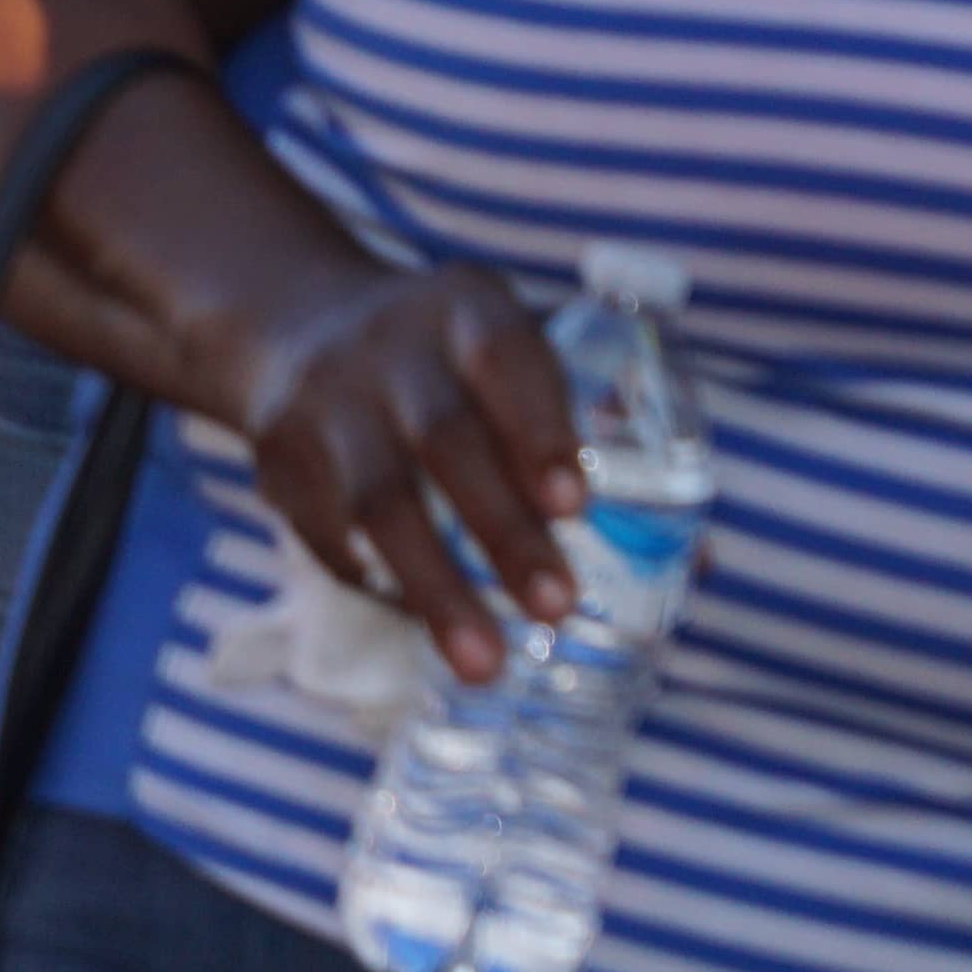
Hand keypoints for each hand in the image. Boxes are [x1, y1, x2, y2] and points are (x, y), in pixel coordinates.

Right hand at [223, 257, 589, 687]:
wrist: (294, 326)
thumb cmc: (449, 364)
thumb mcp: (507, 356)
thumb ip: (587, 438)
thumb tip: (695, 566)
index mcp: (464, 310)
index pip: (504, 354)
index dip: (538, 426)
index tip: (576, 504)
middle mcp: (388, 346)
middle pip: (443, 436)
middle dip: (501, 527)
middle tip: (559, 606)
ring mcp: (323, 401)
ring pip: (377, 498)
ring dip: (435, 584)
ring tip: (485, 661)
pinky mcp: (277, 456)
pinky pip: (327, 532)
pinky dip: (376, 584)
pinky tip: (418, 626)